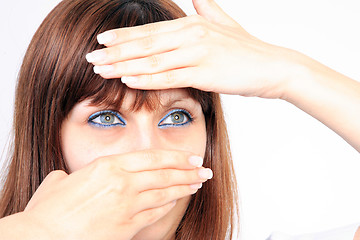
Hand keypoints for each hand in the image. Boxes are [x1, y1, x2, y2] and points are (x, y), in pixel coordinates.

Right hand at [23, 150, 211, 239]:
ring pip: (164, 193)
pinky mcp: (127, 228)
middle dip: (188, 171)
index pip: (152, 157)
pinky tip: (177, 201)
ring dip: (184, 188)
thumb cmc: (48, 210)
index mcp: (108, 166)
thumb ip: (76, 175)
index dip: (176, 157)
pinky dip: (168, 206)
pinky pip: (154, 214)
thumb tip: (71, 177)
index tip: (191, 157)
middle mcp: (122, 183)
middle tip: (205, 170)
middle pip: (164, 174)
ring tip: (197, 184)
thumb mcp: (61, 180)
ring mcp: (126, 206)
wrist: (40, 238)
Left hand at [86, 0, 300, 98]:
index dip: (124, 35)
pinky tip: (128, 81)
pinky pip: (169, 77)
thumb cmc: (249, 50)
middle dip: (115, 51)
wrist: (275, 67)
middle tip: (90, 57)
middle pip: (146, 44)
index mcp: (193, 24)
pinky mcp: (206, 72)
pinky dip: (146, 79)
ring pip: (153, 60)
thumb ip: (207, 9)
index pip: (151, 31)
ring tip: (101, 71)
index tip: (102, 41)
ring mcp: (199, 53)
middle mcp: (192, 34)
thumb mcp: (226, 23)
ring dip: (123, 66)